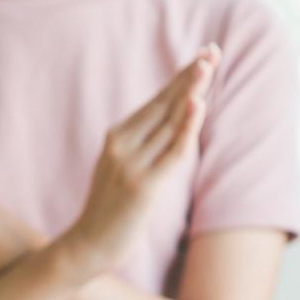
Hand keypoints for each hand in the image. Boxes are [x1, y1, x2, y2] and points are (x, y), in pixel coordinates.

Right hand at [61, 44, 220, 275]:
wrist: (87, 247)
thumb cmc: (110, 213)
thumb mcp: (122, 171)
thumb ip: (141, 148)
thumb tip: (169, 130)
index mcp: (116, 138)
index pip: (155, 102)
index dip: (180, 78)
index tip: (203, 56)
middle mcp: (121, 145)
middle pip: (163, 104)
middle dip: (189, 77)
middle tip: (212, 51)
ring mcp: (131, 165)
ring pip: (168, 123)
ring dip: (190, 93)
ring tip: (208, 66)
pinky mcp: (142, 187)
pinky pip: (170, 153)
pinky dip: (186, 128)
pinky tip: (198, 106)